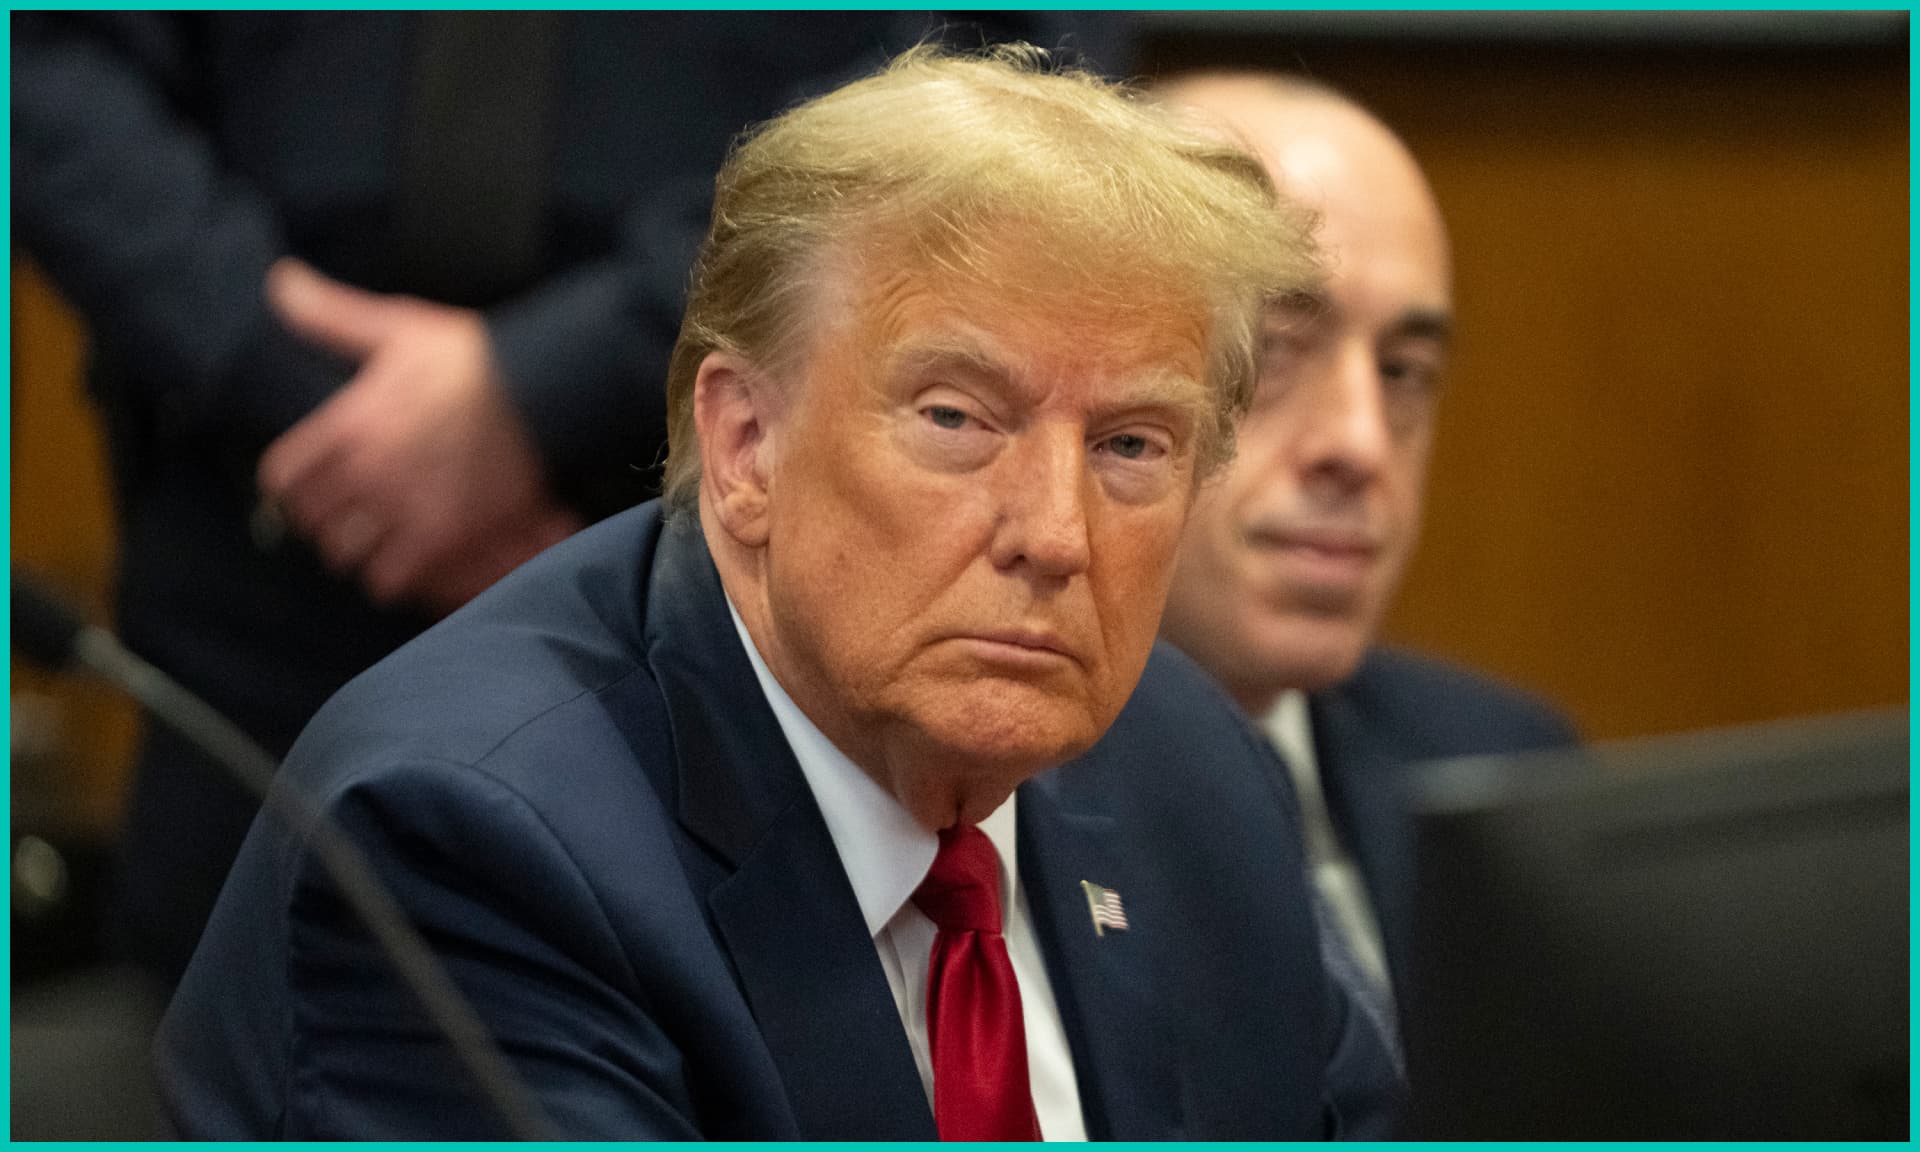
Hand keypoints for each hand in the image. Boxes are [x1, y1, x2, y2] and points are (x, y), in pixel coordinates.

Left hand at [257, 259, 582, 615]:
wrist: (541, 390)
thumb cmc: (470, 357)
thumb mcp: (396, 327)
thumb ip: (331, 315)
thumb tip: (280, 281)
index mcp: (348, 423)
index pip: (283, 479)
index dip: (289, 488)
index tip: (306, 489)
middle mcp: (368, 471)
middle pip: (312, 523)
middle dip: (323, 521)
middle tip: (344, 515)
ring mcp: (404, 507)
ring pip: (347, 555)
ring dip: (356, 550)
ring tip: (373, 541)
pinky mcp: (444, 536)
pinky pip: (390, 579)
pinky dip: (391, 577)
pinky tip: (404, 561)